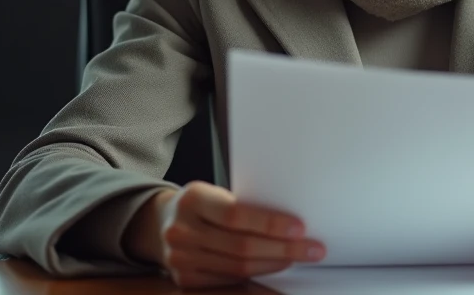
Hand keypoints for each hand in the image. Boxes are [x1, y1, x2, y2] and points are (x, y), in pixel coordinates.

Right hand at [134, 182, 325, 289]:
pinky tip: (274, 266)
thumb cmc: (201, 205)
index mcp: (192, 198)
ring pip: (238, 267)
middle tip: (312, 248)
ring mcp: (180, 257)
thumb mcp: (214, 192)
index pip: (236, 215)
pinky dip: (255, 274)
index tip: (299, 227)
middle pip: (241, 245)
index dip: (269, 223)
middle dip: (283, 248)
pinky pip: (228, 280)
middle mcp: (181, 229)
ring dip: (274, 263)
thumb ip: (242, 205)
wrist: (161, 223)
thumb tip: (290, 220)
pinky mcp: (184, 278)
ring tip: (298, 257)